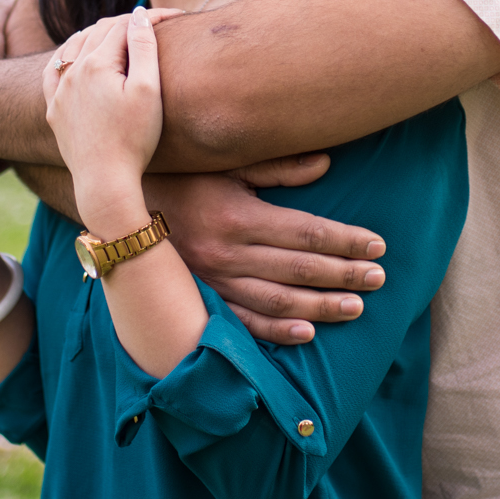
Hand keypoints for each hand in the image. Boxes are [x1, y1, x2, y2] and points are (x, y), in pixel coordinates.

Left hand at [43, 8, 165, 233]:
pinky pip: (54, 69)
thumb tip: (138, 16)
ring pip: (75, 45)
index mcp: (96, 63)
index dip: (151, 17)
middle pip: (100, 31)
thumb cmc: (133, 139)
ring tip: (120, 33)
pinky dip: (69, 54)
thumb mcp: (147, 90)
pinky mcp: (54, 109)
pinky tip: (76, 55)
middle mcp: (72, 71)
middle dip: (128, 22)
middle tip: (155, 23)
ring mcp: (59, 90)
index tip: (177, 17)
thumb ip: (144, 47)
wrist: (104, 182)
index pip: (125, 26)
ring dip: (98, 33)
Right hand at [145, 157, 388, 345]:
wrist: (120, 210)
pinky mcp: (202, 298)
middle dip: (345, 274)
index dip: (347, 240)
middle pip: (300, 269)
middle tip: (379, 277)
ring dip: (321, 306)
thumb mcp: (225, 163)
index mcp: (238, 216)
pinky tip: (307, 334)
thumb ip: (275, 167)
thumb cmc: (180, 177)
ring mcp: (214, 281)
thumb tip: (325, 165)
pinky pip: (244, 321)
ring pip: (279, 302)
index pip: (307, 232)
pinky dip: (277, 332)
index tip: (378, 245)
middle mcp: (228, 253)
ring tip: (356, 307)